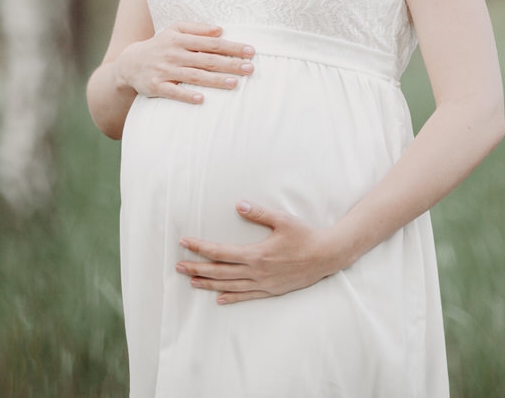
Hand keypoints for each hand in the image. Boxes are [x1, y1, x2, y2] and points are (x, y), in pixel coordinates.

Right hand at [116, 22, 254, 103]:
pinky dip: (187, 95)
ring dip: (214, 80)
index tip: (251, 51)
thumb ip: (197, 29)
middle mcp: (174, 54)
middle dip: (229, 64)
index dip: (232, 47)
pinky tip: (202, 99)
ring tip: (234, 84)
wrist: (129, 63)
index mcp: (180, 39)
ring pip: (194, 76)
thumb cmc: (160, 45)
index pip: (211, 43)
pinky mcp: (156, 86)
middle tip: (249, 68)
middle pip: (206, 60)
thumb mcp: (175, 30)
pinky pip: (173, 92)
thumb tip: (220, 29)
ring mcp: (165, 71)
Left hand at [175, 201, 345, 304]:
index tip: (184, 243)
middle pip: (219, 272)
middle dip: (197, 268)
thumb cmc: (305, 235)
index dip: (200, 248)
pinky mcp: (271, 290)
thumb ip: (259, 213)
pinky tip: (219, 298)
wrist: (327, 256)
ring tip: (191, 281)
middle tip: (178, 266)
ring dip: (209, 284)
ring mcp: (263, 283)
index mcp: (256, 254)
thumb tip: (239, 204)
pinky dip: (231, 297)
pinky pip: (247, 296)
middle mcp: (256, 272)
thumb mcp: (282, 220)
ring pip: (230, 286)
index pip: (220, 252)